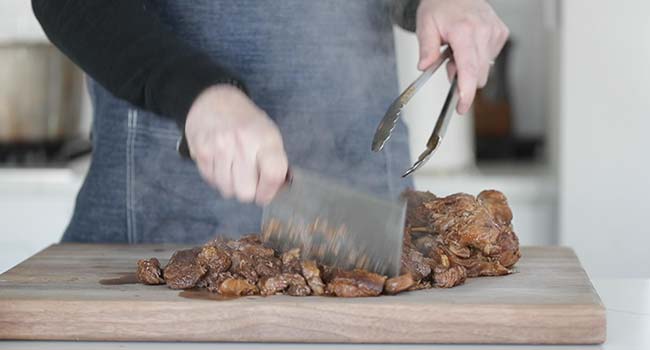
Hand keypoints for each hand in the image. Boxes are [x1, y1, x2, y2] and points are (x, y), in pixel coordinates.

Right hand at [185, 85, 287, 204]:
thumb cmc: (246, 123)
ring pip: (227, 190)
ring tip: (234, 170)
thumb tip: (279, 191)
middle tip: (249, 182)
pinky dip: (217, 178)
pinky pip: (211, 181)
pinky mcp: (202, 151)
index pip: (272, 175)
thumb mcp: (269, 135)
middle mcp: (243, 143)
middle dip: (249, 192)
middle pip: (246, 192)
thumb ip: (275, 162)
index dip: (269, 192)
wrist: (213, 101)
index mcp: (266, 139)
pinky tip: (221, 164)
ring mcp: (220, 147)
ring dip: (231, 186)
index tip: (266, 194)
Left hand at [415, 0, 508, 113]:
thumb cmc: (440, 6)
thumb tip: (424, 66)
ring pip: (484, 70)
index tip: (461, 106)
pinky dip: (478, 58)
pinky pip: (490, 59)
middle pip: (478, 75)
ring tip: (458, 50)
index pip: (468, 68)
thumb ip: (426, 48)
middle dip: (462, 78)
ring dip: (470, 68)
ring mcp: (495, 32)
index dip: (466, 92)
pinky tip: (469, 45)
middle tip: (448, 62)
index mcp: (464, 31)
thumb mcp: (425, 25)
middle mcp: (483, 31)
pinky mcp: (501, 33)